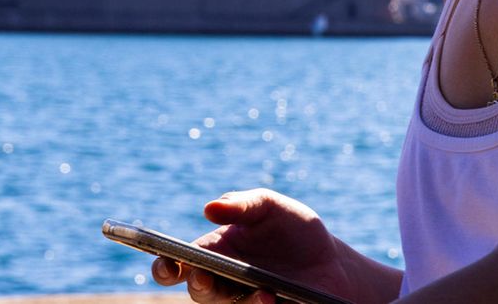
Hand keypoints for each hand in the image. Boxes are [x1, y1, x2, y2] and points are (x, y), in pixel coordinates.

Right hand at [149, 188, 359, 302]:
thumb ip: (242, 204)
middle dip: (197, 285)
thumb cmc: (294, 230)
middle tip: (203, 278)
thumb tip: (209, 208)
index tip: (168, 263)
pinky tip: (272, 297)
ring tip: (264, 293)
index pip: (177, 263)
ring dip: (241, 302)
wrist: (333, 261)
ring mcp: (244, 301)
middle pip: (198, 290)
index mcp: (214, 251)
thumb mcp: (270, 206)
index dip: (165, 265)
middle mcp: (223, 281)